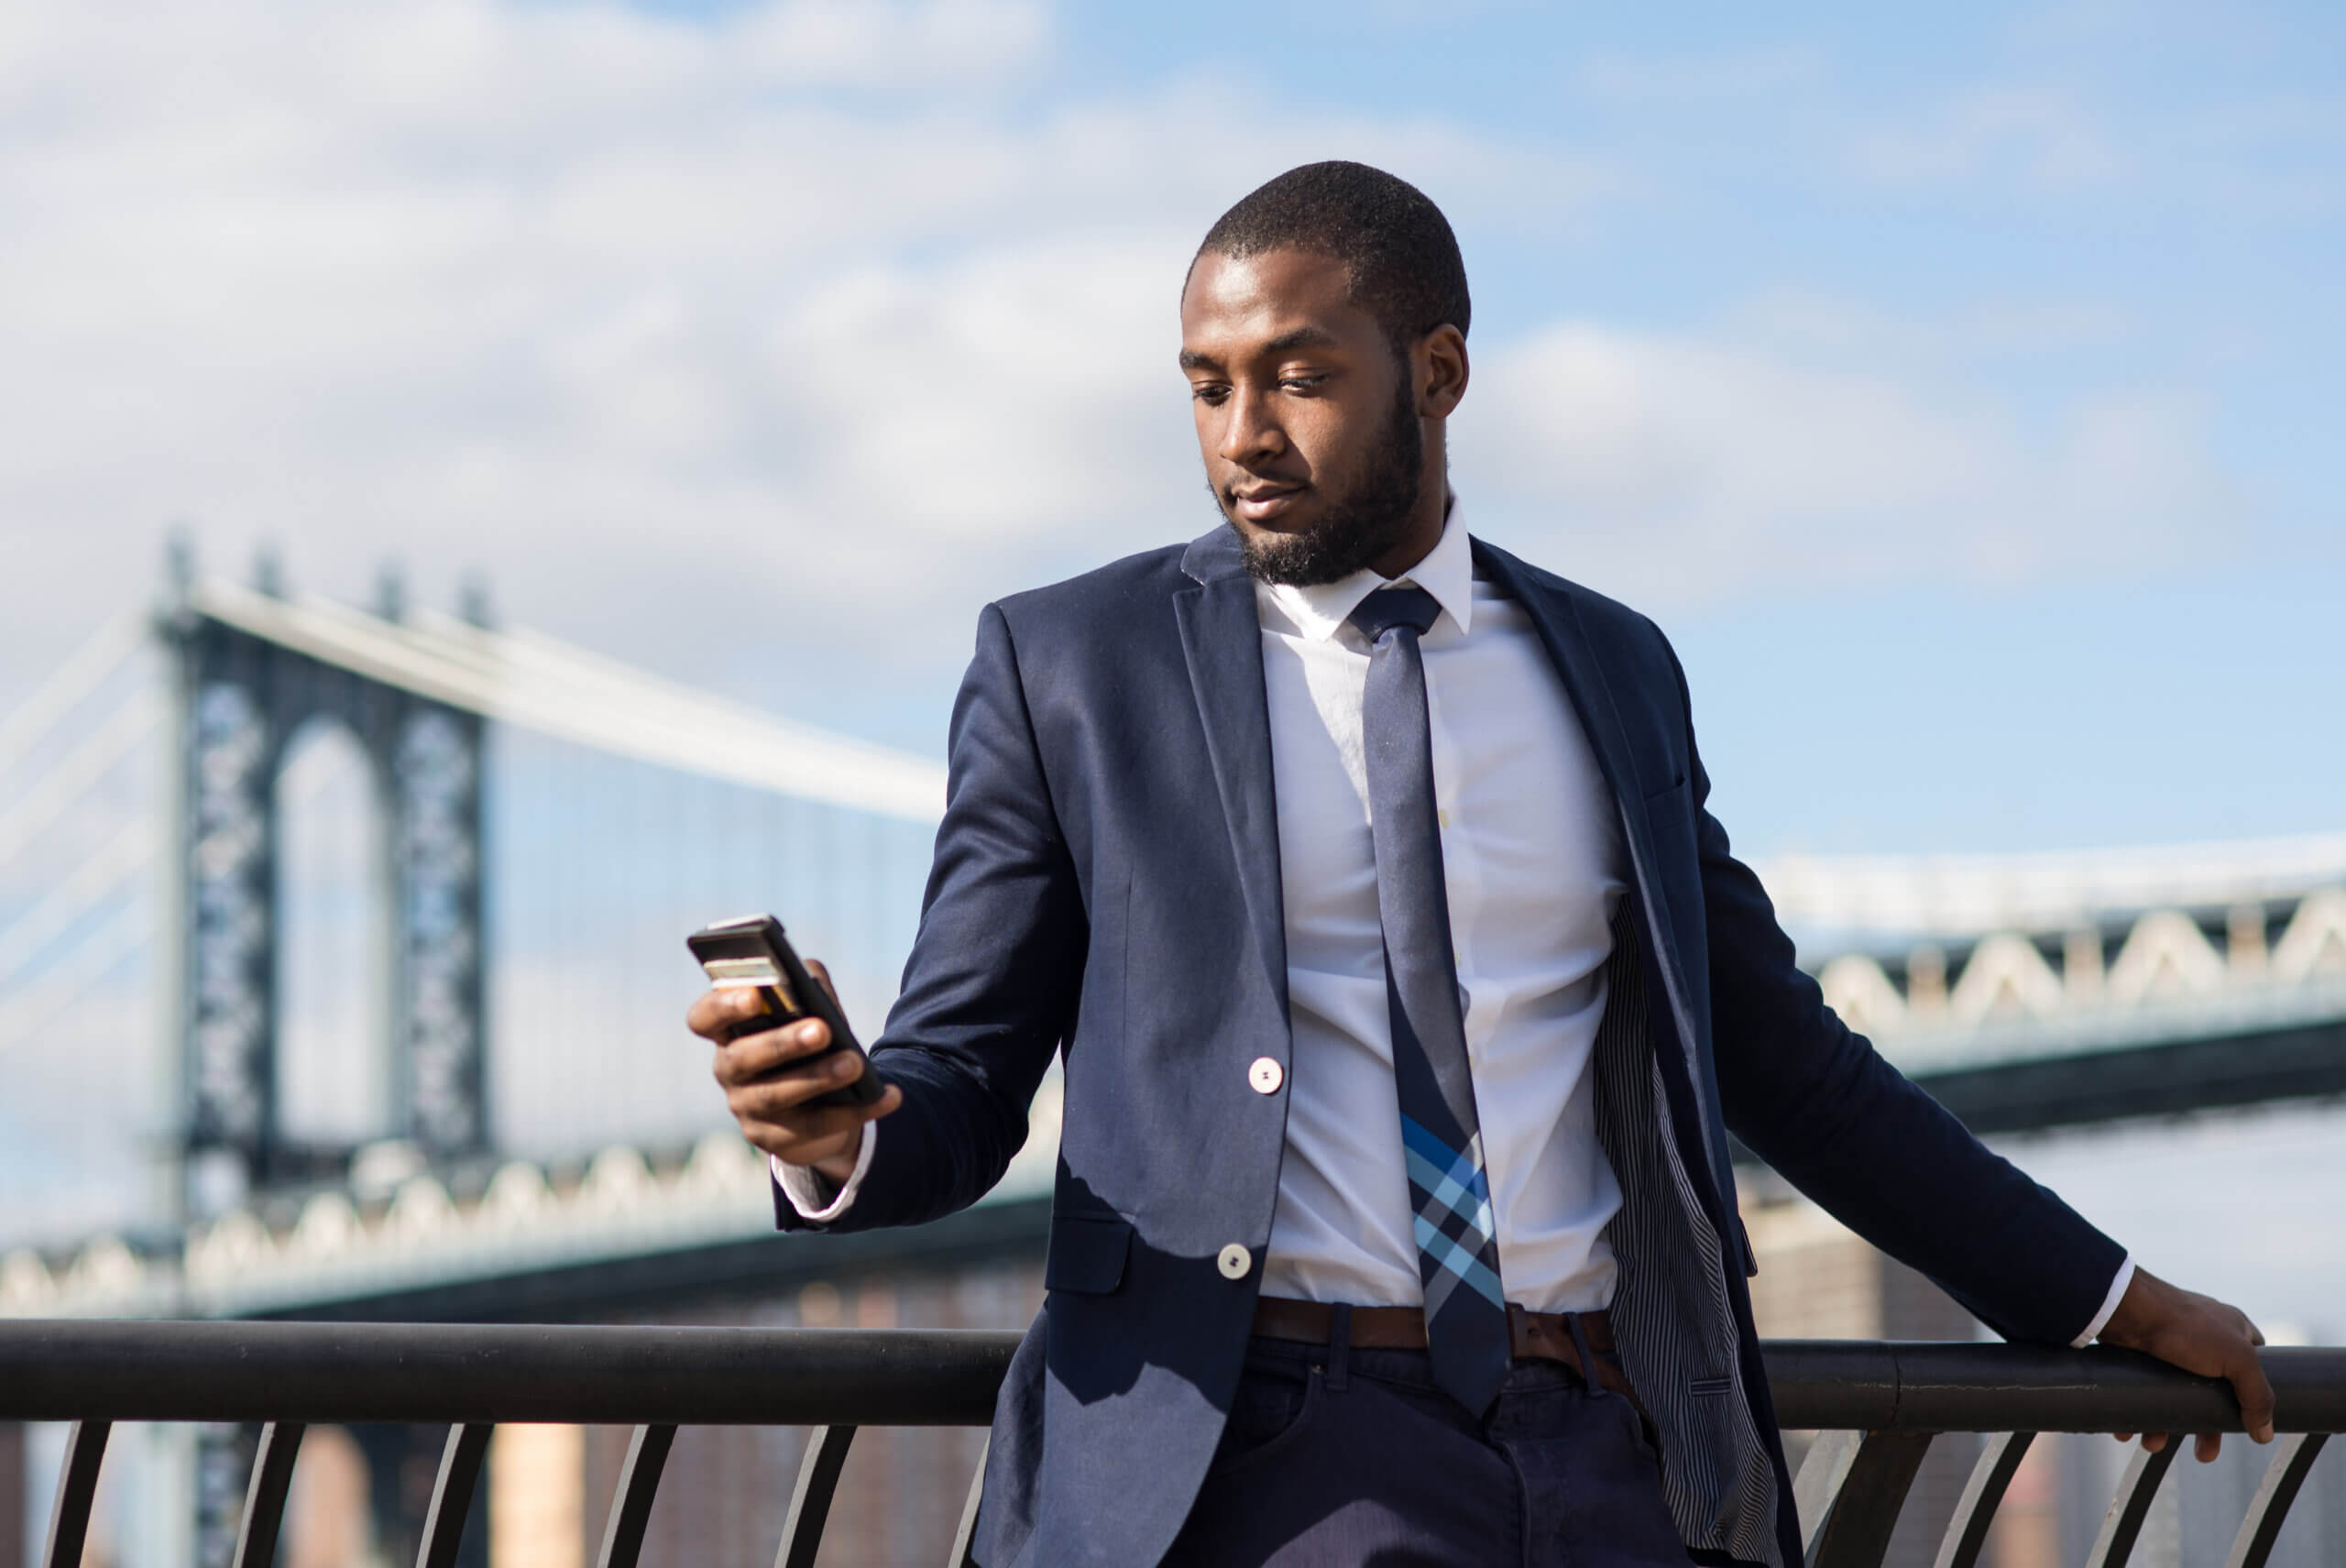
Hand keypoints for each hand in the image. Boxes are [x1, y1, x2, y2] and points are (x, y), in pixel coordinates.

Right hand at [690, 957, 900, 1187]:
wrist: (824, 1099)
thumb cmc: (810, 1039)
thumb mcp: (809, 1008)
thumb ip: (805, 986)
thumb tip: (810, 979)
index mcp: (729, 1031)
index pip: (704, 1018)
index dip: (723, 1006)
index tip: (755, 995)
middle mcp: (730, 1070)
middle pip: (743, 1058)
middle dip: (783, 1043)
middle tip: (822, 1030)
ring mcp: (748, 1108)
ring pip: (777, 1095)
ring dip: (819, 1077)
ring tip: (855, 1063)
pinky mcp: (776, 1139)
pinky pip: (815, 1126)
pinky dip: (857, 1110)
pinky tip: (888, 1096)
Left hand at [2099, 1266, 2273, 1461]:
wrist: (2126, 1310)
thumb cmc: (2186, 1327)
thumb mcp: (2239, 1359)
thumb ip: (2258, 1395)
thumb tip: (2265, 1433)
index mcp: (2233, 1333)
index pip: (2253, 1368)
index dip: (2252, 1397)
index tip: (2245, 1423)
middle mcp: (2203, 1341)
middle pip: (2212, 1395)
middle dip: (2206, 1428)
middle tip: (2203, 1454)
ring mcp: (2170, 1350)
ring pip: (2175, 1398)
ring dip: (2166, 1427)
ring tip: (2153, 1444)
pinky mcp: (2141, 1358)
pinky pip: (2144, 1394)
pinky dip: (2139, 1415)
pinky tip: (2131, 1431)